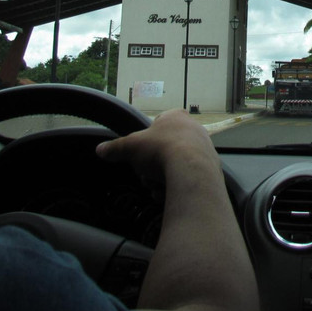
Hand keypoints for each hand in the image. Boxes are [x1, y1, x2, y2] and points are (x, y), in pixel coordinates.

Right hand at [95, 109, 218, 189]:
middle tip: (147, 174)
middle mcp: (194, 129)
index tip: (142, 153)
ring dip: (163, 178)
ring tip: (158, 186)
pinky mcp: (211, 167)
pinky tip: (170, 193)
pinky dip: (177, 186)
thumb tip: (100, 150)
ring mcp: (205, 148)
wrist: (193, 171)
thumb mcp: (131, 147)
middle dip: (153, 165)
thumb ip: (115, 148)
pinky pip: (188, 177)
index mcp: (176, 117)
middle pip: (165, 148)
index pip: (158, 124)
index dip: (147, 141)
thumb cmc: (161, 150)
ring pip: (176, 165)